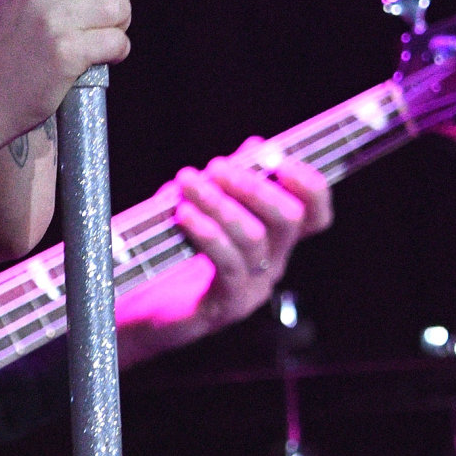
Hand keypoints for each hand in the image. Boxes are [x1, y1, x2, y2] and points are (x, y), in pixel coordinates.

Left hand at [116, 141, 333, 364]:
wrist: (140, 309)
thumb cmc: (171, 252)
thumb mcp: (202, 208)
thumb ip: (229, 182)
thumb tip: (256, 146)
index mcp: (274, 240)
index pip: (315, 215)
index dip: (309, 185)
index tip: (277, 159)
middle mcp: (272, 264)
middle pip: (289, 220)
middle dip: (254, 186)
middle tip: (217, 166)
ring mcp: (252, 288)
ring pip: (254, 237)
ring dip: (220, 202)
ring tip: (188, 181)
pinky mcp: (226, 306)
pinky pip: (227, 264)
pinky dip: (207, 233)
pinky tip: (184, 214)